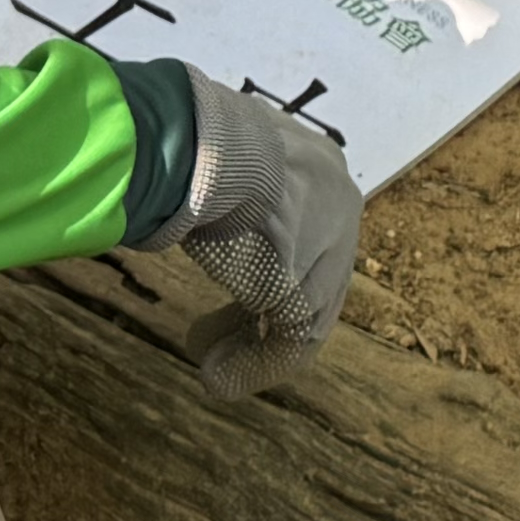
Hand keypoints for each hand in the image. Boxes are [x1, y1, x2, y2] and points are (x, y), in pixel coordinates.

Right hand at [162, 81, 362, 397]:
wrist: (205, 149)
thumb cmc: (194, 141)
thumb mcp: (215, 156)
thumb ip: (217, 180)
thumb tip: (181, 184)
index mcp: (320, 164)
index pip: (306, 227)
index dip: (265, 262)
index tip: (228, 283)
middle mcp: (338, 204)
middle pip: (308, 273)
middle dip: (258, 314)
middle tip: (210, 337)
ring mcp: (330, 249)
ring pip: (301, 314)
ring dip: (253, 349)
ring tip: (211, 372)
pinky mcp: (306, 289)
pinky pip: (288, 341)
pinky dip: (254, 367)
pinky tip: (218, 379)